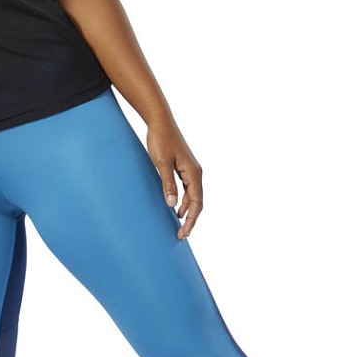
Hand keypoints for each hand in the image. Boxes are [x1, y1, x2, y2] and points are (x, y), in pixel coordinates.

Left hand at [146, 120, 202, 239]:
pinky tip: (175, 206)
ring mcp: (190, 169)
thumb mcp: (162, 163)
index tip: (183, 234)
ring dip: (187, 211)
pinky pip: (187, 188)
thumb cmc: (161, 139)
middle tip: (181, 235)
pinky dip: (184, 200)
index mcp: (193, 173)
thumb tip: (173, 205)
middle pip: (198, 201)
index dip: (191, 220)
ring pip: (193, 195)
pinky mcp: (183, 166)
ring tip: (178, 224)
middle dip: (191, 219)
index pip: (197, 203)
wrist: (160, 121)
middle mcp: (195, 172)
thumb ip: (168, 184)